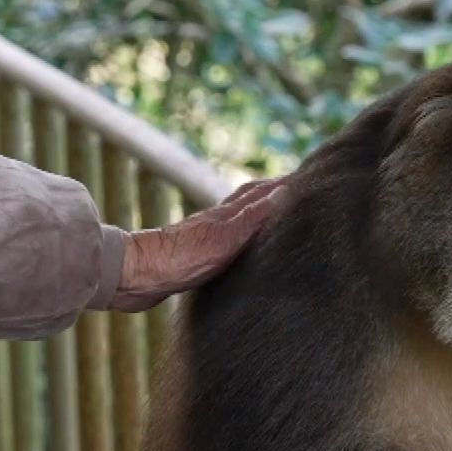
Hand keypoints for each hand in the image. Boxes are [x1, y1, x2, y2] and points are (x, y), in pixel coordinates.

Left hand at [107, 177, 288, 312]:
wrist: (136, 276)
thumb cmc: (178, 259)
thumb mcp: (224, 240)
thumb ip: (253, 218)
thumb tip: (285, 192)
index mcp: (228, 213)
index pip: (266, 191)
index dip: (289, 183)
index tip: (315, 174)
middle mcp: (220, 220)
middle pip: (255, 199)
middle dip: (280, 193)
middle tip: (305, 189)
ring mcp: (209, 236)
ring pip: (243, 218)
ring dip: (264, 212)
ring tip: (283, 213)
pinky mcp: (200, 256)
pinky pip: (233, 240)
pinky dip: (248, 236)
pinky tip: (247, 246)